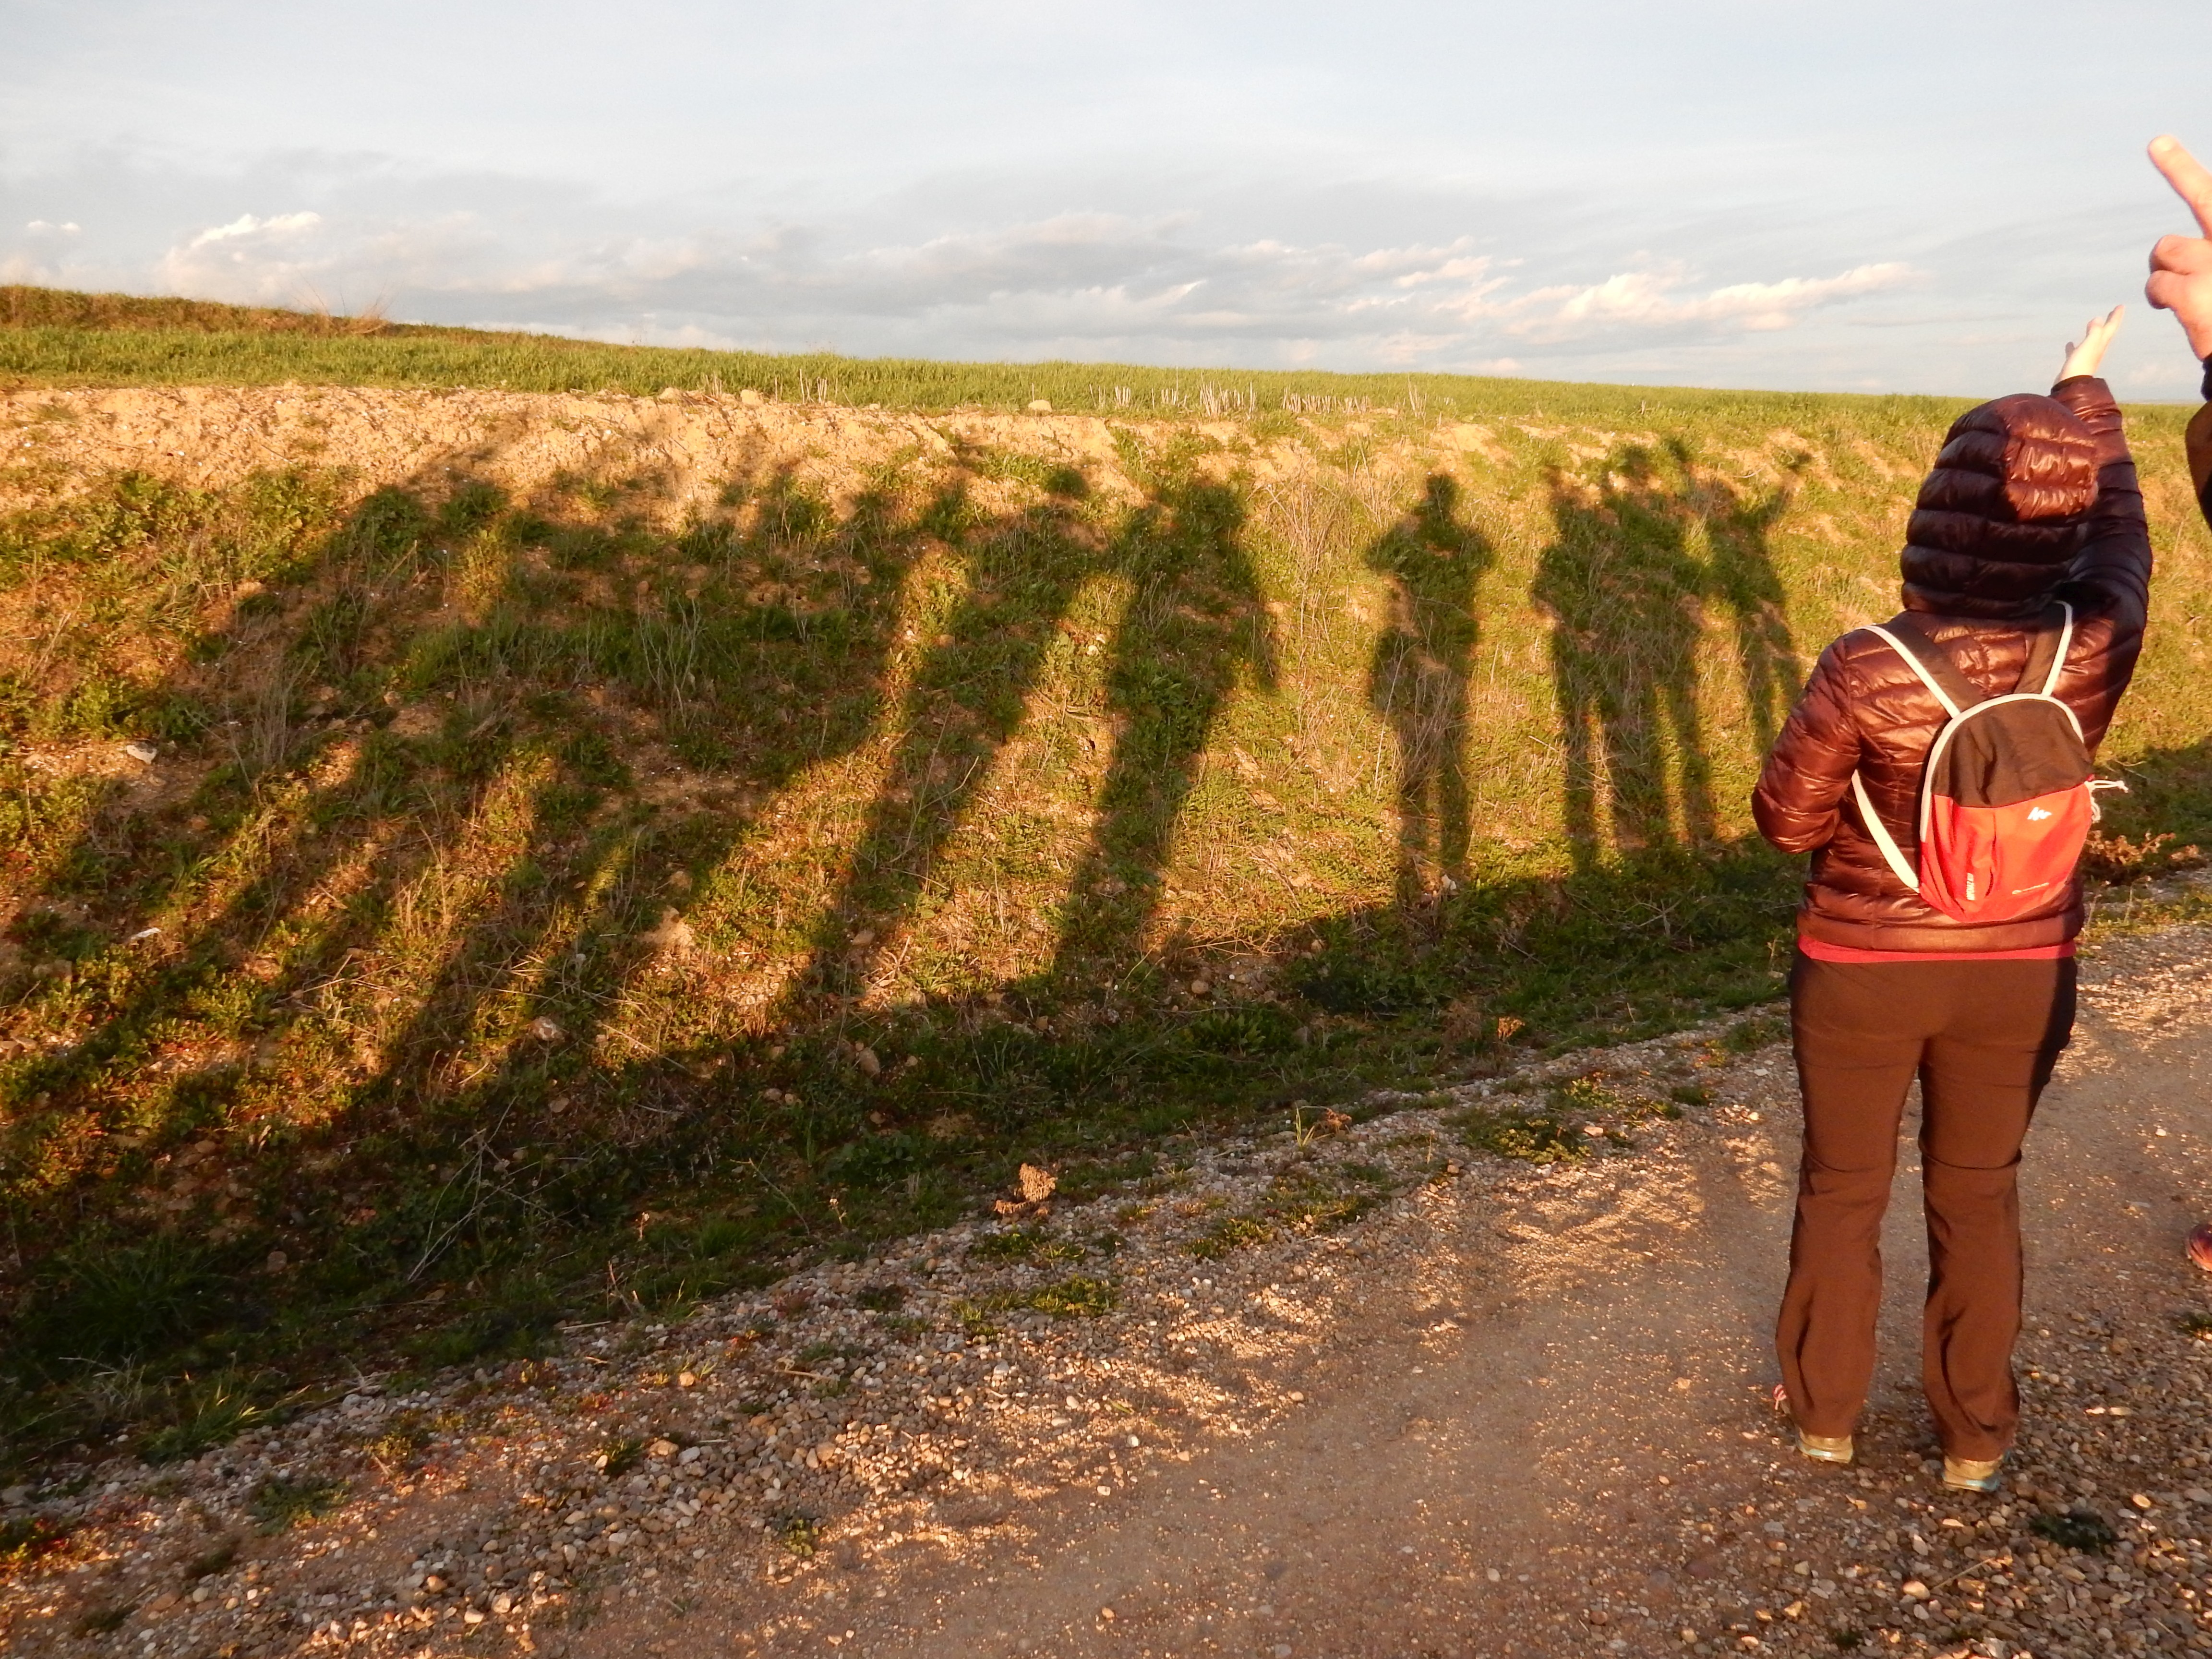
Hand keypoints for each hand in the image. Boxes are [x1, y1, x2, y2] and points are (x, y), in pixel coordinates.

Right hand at [2058, 304, 2124, 380]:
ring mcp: (2086, 356)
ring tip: (2091, 324)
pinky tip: (2070, 343)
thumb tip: (2098, 319)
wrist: (2071, 384)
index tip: (2121, 306)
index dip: (2115, 316)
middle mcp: (2096, 349)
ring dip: (2092, 331)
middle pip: (2104, 332)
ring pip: (2091, 340)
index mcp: (2100, 344)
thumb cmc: (2081, 364)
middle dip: (2108, 322)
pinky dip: (2075, 346)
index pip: (2110, 327)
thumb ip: (2094, 332)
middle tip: (2112, 312)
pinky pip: (2076, 350)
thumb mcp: (2089, 345)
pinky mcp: (2076, 362)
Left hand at [2147, 134, 2211, 358]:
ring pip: (2167, 249)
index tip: (2169, 142)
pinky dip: (2160, 296)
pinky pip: (2156, 283)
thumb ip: (2206, 252)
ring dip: (2166, 270)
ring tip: (2188, 293)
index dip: (2189, 170)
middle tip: (2158, 143)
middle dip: (2180, 166)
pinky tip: (2180, 310)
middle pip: (2204, 196)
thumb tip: (2172, 249)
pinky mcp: (2193, 293)